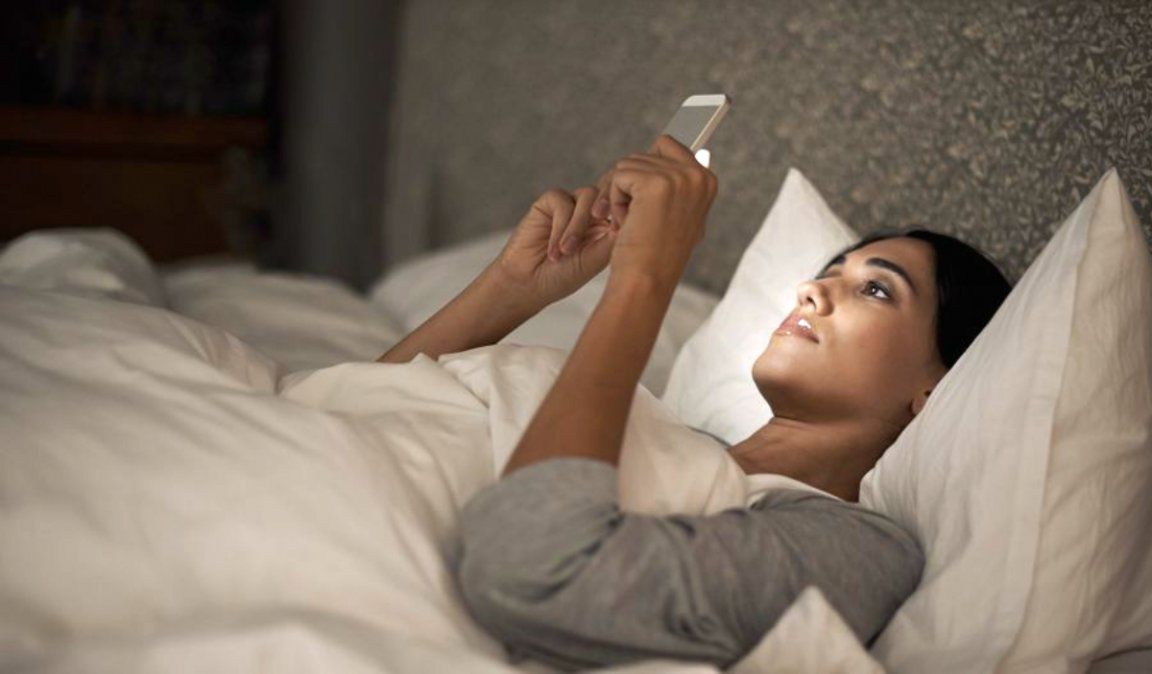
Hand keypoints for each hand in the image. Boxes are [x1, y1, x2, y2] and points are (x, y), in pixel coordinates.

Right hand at [485, 186, 618, 307]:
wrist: (528, 284)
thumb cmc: (563, 277)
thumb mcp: (596, 260)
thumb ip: (613, 237)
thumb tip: (632, 215)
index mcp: (607, 224)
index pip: (624, 205)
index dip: (626, 213)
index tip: (625, 237)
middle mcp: (590, 211)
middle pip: (608, 194)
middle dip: (605, 213)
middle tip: (600, 236)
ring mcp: (570, 204)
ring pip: (588, 195)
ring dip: (578, 226)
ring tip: (566, 252)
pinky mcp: (549, 202)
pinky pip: (562, 201)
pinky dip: (560, 227)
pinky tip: (554, 251)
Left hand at [599, 135, 717, 287]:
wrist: (647, 281)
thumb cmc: (656, 256)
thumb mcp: (679, 217)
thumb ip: (683, 185)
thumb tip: (699, 152)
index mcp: (707, 180)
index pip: (667, 147)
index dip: (644, 173)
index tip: (642, 203)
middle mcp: (698, 175)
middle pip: (643, 155)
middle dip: (628, 186)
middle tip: (632, 219)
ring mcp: (679, 178)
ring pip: (628, 165)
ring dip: (619, 195)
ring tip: (632, 225)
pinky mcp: (655, 183)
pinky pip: (619, 176)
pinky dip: (613, 201)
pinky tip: (625, 224)